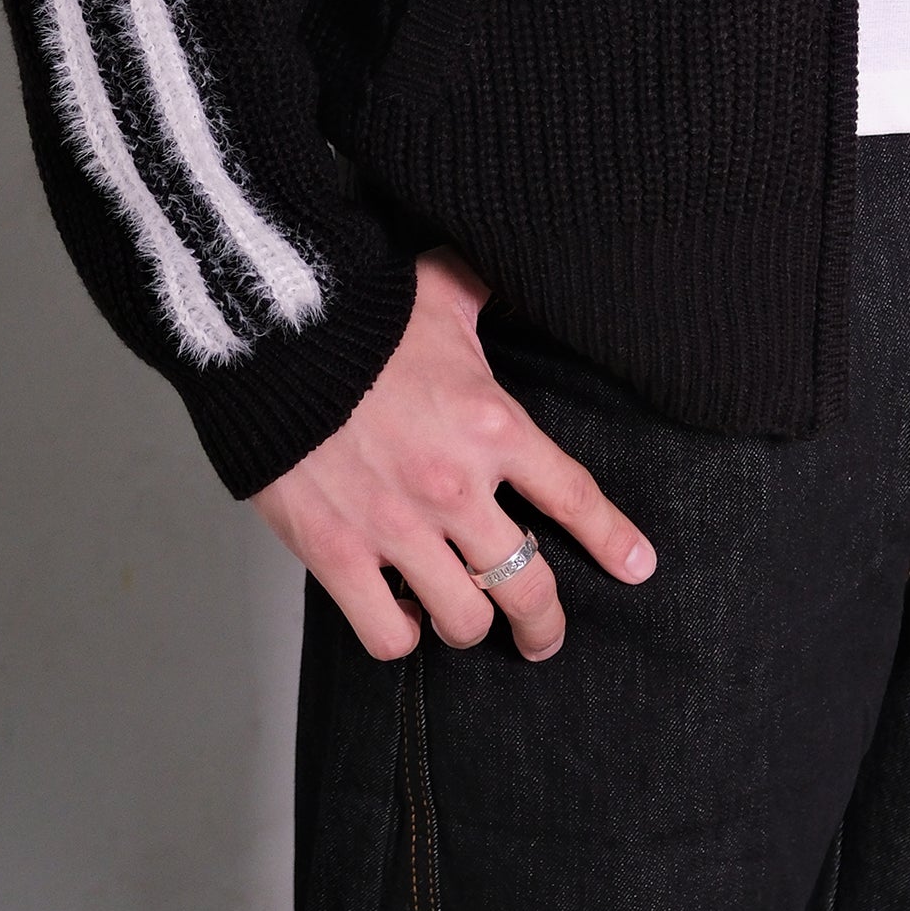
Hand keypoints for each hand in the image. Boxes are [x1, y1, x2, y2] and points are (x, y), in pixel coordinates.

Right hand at [252, 245, 655, 661]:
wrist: (271, 336)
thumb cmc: (359, 313)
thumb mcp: (441, 290)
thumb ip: (485, 293)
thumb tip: (517, 274)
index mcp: (492, 425)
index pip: (573, 496)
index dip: (612, 539)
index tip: (638, 566)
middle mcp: (455, 487)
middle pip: (528, 585)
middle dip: (544, 622)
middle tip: (543, 636)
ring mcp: (397, 528)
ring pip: (465, 620)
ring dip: (471, 626)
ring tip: (466, 618)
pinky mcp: (338, 554)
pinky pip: (388, 634)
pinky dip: (402, 634)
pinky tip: (404, 617)